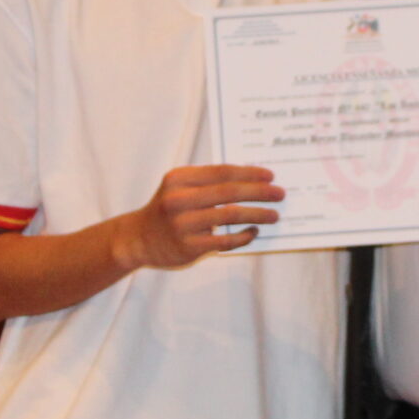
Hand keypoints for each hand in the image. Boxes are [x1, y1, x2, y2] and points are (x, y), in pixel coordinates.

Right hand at [118, 165, 282, 270]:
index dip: (249, 173)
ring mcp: (183, 224)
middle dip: (259, 192)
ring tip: (274, 215)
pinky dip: (243, 236)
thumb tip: (251, 180)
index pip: (222, 172)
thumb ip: (207, 182)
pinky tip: (254, 232)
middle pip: (229, 192)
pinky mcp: (188, 246)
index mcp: (179, 179)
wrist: (138, 239)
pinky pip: (224, 241)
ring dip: (257, 214)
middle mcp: (178, 199)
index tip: (270, 175)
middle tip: (280, 194)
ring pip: (230, 215)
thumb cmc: (168, 209)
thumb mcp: (179, 187)